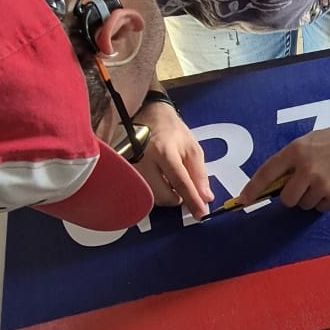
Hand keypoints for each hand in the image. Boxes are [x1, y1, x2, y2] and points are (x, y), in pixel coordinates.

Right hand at [139, 102, 213, 219]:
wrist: (148, 116)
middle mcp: (144, 160)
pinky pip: (141, 191)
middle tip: (183, 190)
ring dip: (165, 195)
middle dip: (177, 199)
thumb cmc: (171, 131)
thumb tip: (205, 197)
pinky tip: (158, 180)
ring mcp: (131, 167)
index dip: (192, 200)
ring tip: (169, 180)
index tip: (201, 214)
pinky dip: (153, 191)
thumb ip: (199, 174)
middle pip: (163, 195)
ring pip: (151, 197)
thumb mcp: (192, 148)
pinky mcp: (124, 171)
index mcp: (164, 152)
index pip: (180, 183)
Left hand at [237, 115, 329, 213]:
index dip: (253, 189)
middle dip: (292, 195)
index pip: (267, 173)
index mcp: (296, 151)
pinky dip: (326, 201)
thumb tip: (275, 184)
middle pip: (286, 199)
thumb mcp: (309, 142)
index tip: (242, 201)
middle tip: (305, 184)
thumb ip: (292, 161)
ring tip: (326, 179)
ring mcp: (323, 184)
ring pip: (304, 205)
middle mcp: (307, 168)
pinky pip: (321, 208)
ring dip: (311, 198)